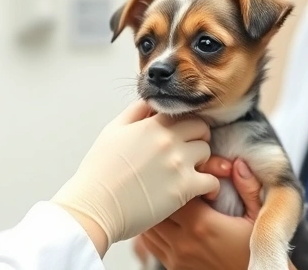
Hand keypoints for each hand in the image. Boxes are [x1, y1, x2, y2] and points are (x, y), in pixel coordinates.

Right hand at [50, 100, 220, 255]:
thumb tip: (151, 103)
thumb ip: (135, 112)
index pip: (183, 113)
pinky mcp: (184, 189)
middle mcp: (169, 141)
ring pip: (207, 153)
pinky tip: (201, 191)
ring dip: (201, 161)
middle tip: (187, 151)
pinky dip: (209, 186)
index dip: (183, 123)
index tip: (180, 135)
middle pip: (201, 129)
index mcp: (151, 125)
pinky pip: (212, 181)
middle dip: (197, 138)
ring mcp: (178, 164)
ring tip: (189, 171)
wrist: (95, 205)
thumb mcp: (113, 131)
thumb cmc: (99, 171)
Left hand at [140, 158, 295, 269]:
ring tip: (167, 201)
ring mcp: (177, 257)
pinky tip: (167, 221)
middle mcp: (184, 241)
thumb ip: (248, 188)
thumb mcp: (260, 217)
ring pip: (150, 226)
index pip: (174, 191)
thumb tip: (238, 164)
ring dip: (155, 211)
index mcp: (203, 224)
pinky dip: (155, 230)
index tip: (188, 175)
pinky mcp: (174, 268)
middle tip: (173, 185)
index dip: (178, 179)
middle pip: (156, 207)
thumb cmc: (255, 249)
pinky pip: (152, 244)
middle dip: (162, 193)